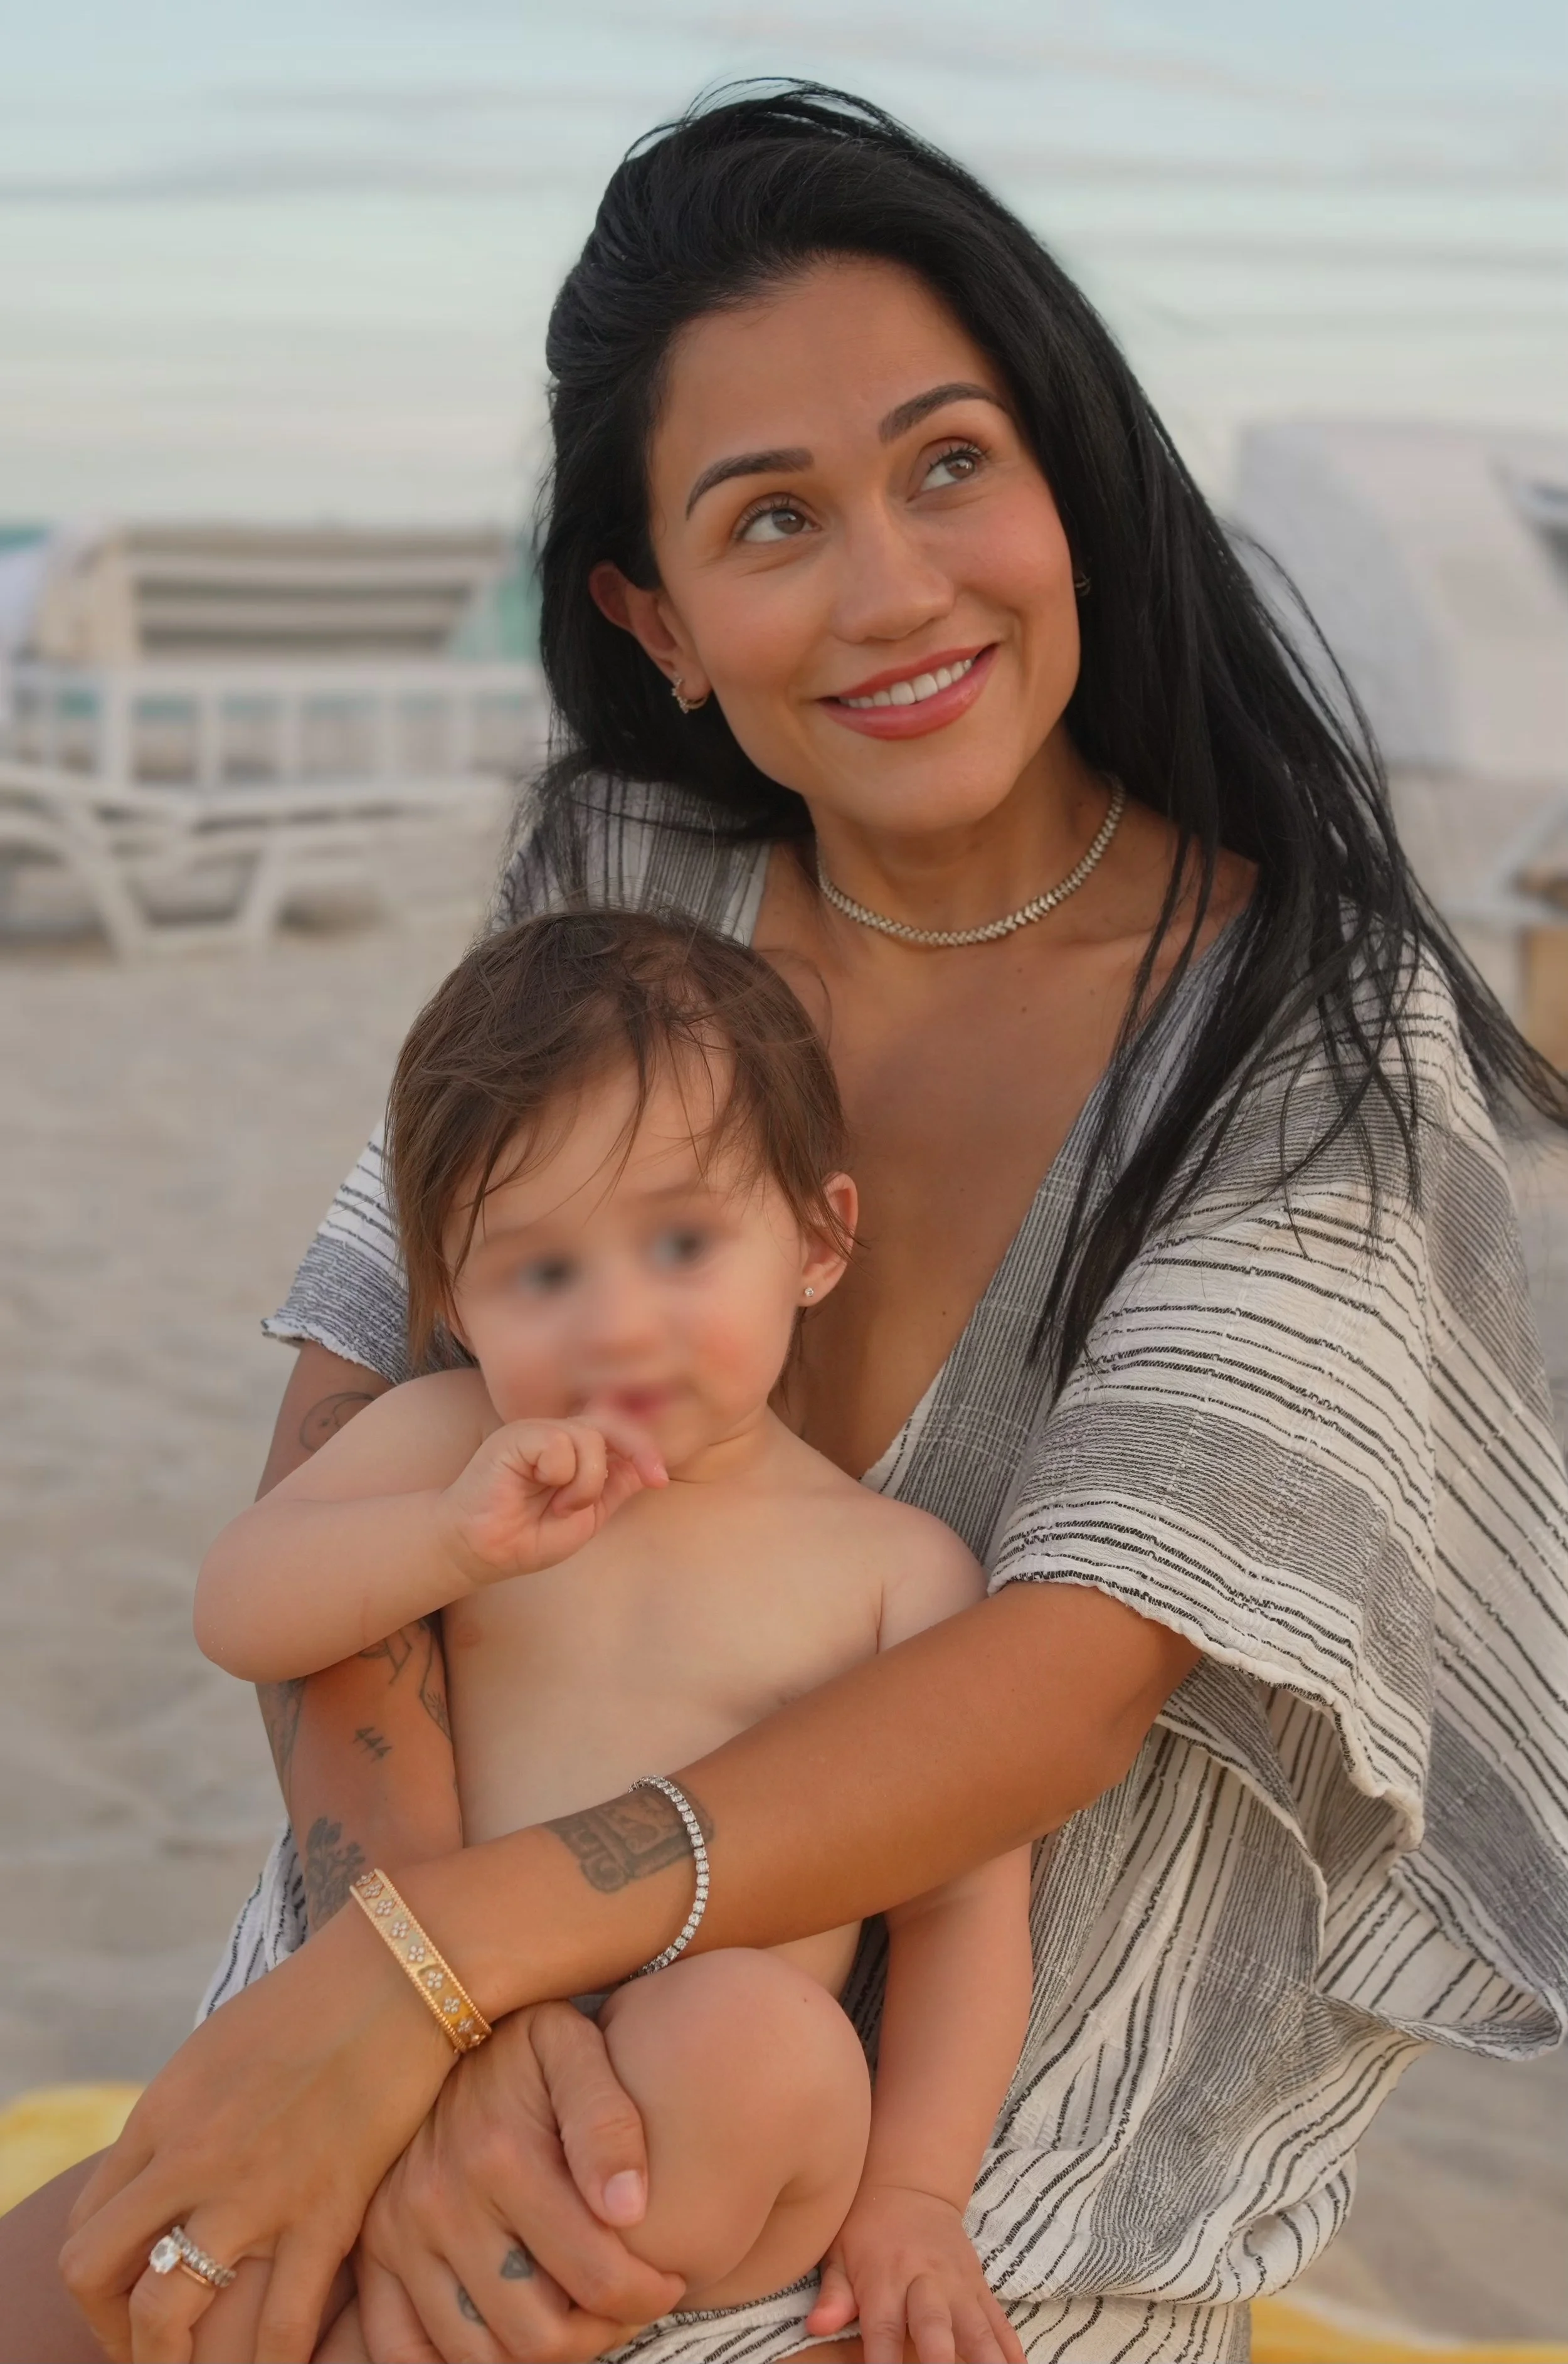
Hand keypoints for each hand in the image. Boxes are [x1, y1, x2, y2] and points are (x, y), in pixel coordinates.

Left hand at [58, 1902, 453, 2362]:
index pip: (88, 2226)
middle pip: (96, 2276)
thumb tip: (171, 2179)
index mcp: (161, 2114)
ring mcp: (254, 2189)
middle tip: (156, 2350)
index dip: (100, 2288)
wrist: (400, 1972)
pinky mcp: (325, 2209)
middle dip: (117, 2333)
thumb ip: (183, 2120)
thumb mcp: (217, 2051)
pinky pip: (280, 2325)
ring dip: (171, 2362)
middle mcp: (189, 2157)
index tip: (134, 2305)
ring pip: (165, 2316)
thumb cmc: (316, 2001)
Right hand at [355, 2002, 684, 2361]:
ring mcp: (395, 2235)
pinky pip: (395, 2350)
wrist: (432, 2012)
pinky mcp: (368, 2251)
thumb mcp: (572, 2046)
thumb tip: (629, 2210)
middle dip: (598, 2336)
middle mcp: (439, 2204)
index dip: (647, 2296)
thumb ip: (607, 2121)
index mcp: (501, 2156)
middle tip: (625, 2306)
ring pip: (475, 2356)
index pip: (597, 2278)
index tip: (670, 2281)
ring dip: (535, 2356)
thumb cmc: (520, 2037)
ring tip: (574, 2316)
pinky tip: (499, 2336)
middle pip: (536, 2337)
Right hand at [440, 1414, 666, 1586]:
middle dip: (638, 1450)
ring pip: (590, 1438)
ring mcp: (536, 1432)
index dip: (644, 1448)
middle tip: (652, 1479)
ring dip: (587, 1482)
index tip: (659, 1479)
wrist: (482, 1552)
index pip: (618, 1431)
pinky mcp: (515, 1436)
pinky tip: (536, 1490)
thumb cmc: (526, 1536)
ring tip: (561, 1506)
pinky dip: (559, 1474)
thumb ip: (613, 1486)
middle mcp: (557, 1434)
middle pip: (612, 1424)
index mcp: (574, 1449)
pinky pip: (558, 1443)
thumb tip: (647, 1465)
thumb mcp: (586, 1515)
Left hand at [805, 2184, 1025, 2363]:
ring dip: (987, 2360)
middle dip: (940, 2363)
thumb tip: (815, 2326)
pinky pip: (999, 2322)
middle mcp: (925, 2281)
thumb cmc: (865, 2229)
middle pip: (935, 2328)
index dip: (884, 2362)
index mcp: (884, 2277)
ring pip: (977, 2329)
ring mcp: (958, 2285)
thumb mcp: (839, 2252)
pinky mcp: (980, 2287)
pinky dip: (1010, 2349)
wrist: (909, 2188)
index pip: (883, 2329)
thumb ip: (833, 2293)